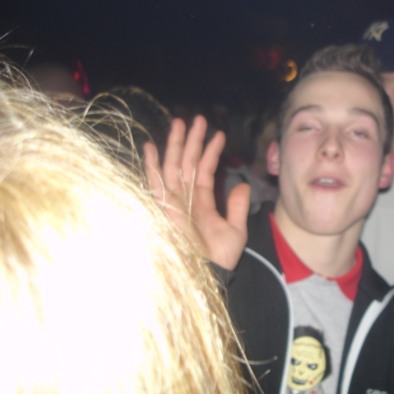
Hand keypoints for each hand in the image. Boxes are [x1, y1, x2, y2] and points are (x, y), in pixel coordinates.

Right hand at [144, 115, 249, 269]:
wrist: (207, 274)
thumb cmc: (220, 259)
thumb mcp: (235, 231)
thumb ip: (236, 207)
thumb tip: (242, 185)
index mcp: (202, 202)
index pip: (204, 170)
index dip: (211, 152)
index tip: (219, 134)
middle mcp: (185, 199)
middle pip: (186, 163)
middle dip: (191, 141)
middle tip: (197, 118)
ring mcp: (172, 203)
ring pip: (172, 167)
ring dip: (174, 145)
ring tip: (179, 123)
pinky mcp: (161, 209)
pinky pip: (154, 184)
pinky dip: (151, 166)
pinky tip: (151, 147)